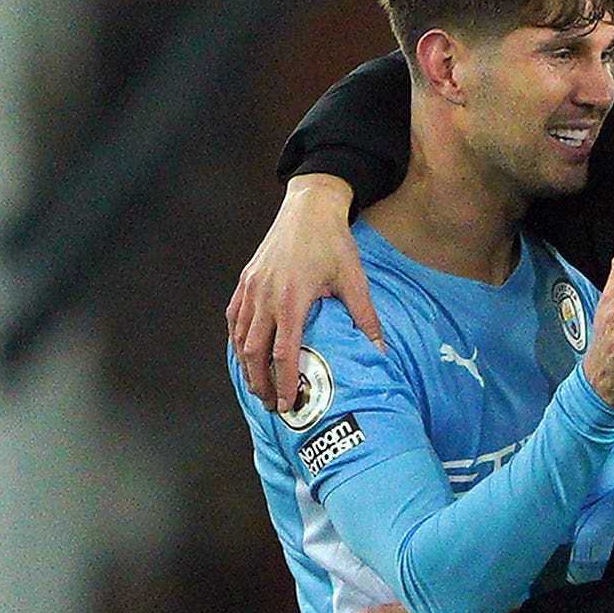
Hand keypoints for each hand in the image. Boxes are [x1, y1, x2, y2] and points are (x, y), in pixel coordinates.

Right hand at [227, 174, 383, 411]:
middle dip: (260, 382)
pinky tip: (244, 354)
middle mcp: (265, 296)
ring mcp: (251, 288)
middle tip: (270, 405)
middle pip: (254, 352)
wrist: (309, 208)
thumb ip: (365, 318)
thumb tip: (379, 352)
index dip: (283, 382)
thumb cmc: (333, 242)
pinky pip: (234, 318)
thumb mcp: (354, 280)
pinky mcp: (246, 280)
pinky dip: (237, 340)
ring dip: (246, 366)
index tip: (287, 404)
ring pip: (240, 337)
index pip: (283, 352)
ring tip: (257, 386)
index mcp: (292, 299)